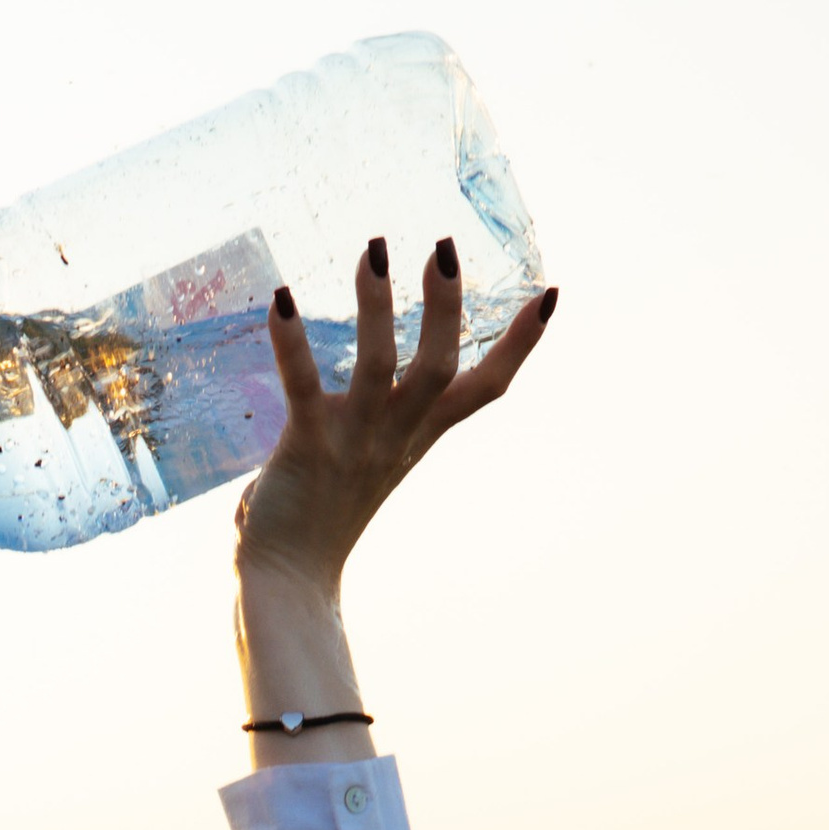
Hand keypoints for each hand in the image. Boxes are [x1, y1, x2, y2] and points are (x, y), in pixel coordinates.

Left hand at [235, 238, 555, 598]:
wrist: (288, 581)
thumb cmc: (321, 518)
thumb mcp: (369, 460)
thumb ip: (377, 419)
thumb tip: (362, 378)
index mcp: (417, 438)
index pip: (485, 390)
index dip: (519, 345)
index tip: (550, 294)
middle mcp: (395, 436)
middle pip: (439, 367)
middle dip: (445, 307)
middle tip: (444, 248)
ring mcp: (353, 442)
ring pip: (379, 368)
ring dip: (376, 307)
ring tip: (374, 251)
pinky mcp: (306, 447)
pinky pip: (302, 387)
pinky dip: (291, 343)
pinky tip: (278, 299)